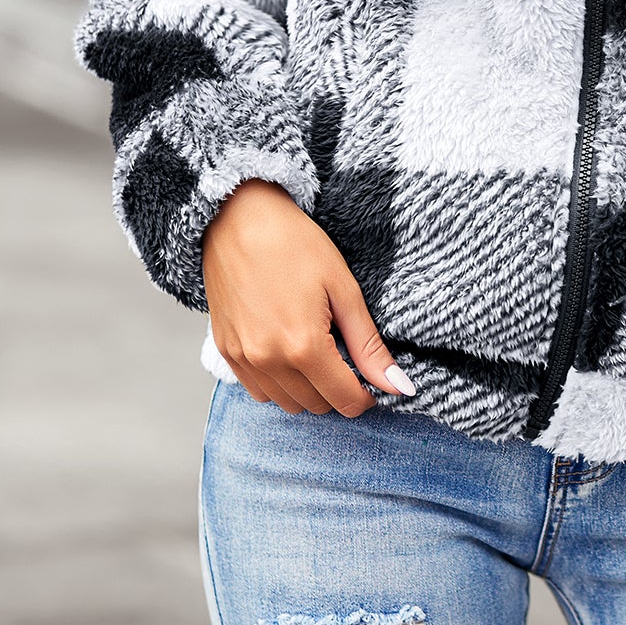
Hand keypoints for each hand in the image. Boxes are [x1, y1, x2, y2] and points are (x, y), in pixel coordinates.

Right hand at [201, 179, 415, 416]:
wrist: (238, 218)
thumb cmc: (294, 244)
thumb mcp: (343, 289)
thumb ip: (369, 345)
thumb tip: (399, 386)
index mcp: (303, 346)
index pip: (345, 401)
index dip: (366, 395)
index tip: (372, 378)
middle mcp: (269, 360)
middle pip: (317, 406)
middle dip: (339, 389)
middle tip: (345, 353)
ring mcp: (243, 359)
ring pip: (287, 404)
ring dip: (309, 390)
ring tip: (317, 349)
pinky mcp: (226, 352)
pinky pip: (259, 391)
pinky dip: (280, 384)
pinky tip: (289, 351)